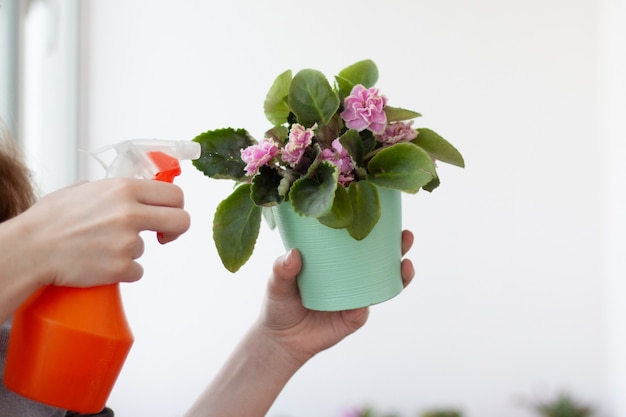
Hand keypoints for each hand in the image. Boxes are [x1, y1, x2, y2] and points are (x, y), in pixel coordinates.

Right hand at [16, 178, 189, 287]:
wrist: (31, 249)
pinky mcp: (121, 267)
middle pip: (182, 221)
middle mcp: (130, 213)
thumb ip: (115, 191)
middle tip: (163, 236)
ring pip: (147, 248)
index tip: (168, 214)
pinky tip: (100, 263)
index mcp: (124, 189)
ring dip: (130, 251)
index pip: (175, 194)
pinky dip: (122, 271)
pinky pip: (136, 271)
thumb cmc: (51, 220)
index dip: (176, 206)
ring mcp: (127, 242)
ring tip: (100, 247)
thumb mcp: (85, 189)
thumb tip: (134, 193)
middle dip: (176, 230)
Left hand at [258, 229, 414, 366]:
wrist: (281, 340)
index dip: (374, 226)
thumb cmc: (279, 303)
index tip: (385, 213)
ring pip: (383, 282)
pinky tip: (379, 292)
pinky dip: (374, 300)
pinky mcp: (353, 318)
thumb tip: (294, 254)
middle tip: (405, 236)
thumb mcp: (277, 282)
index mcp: (334, 259)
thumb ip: (282, 268)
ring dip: (399, 272)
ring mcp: (355, 296)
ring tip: (405, 263)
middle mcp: (350, 275)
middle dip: (398, 246)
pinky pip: (366, 308)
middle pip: (380, 257)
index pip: (357, 238)